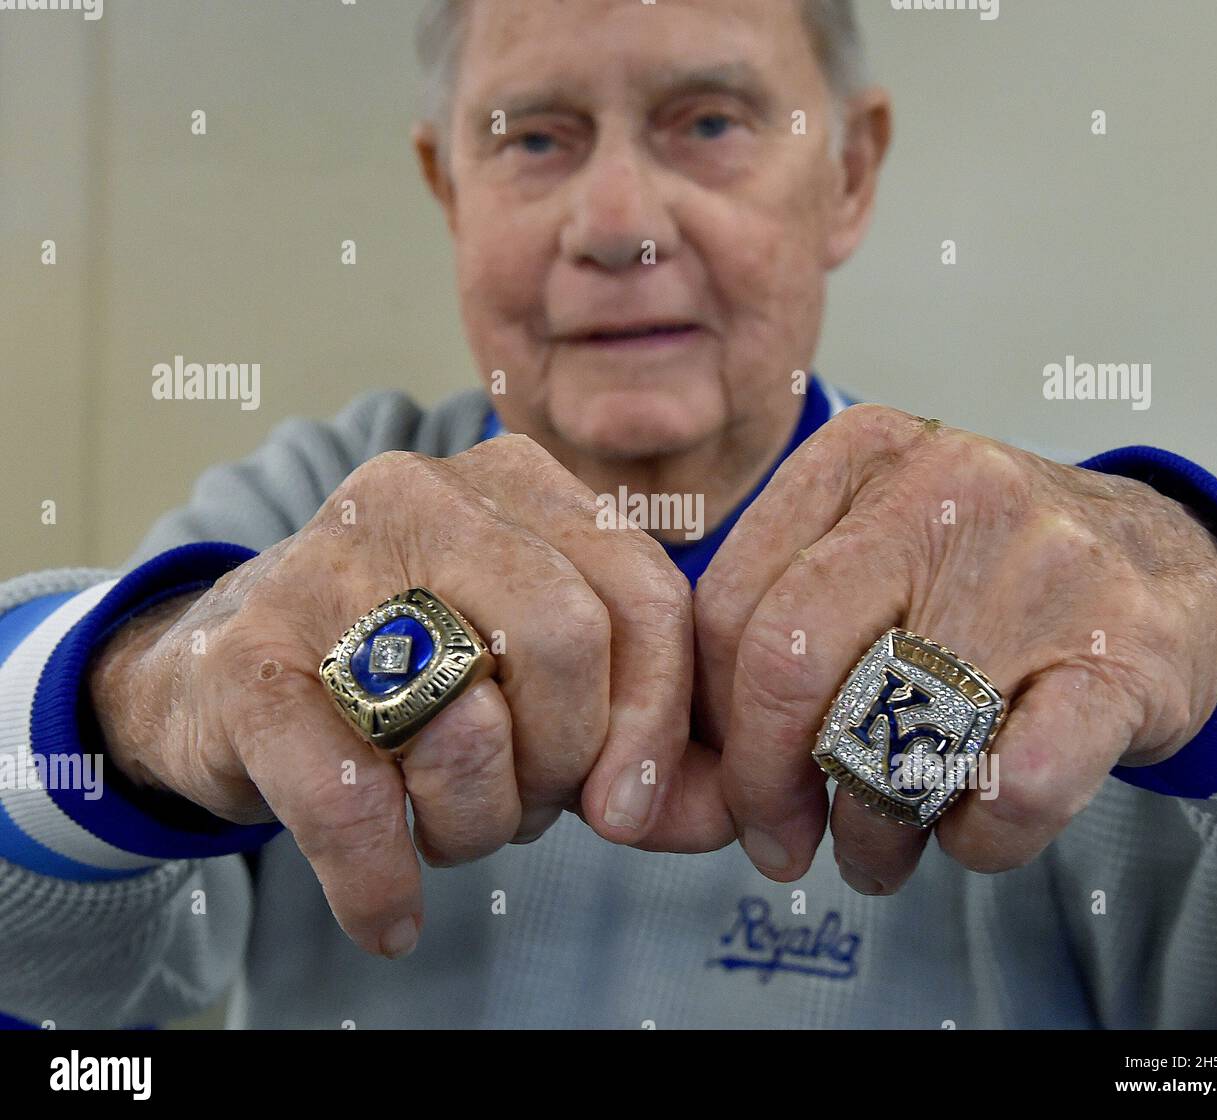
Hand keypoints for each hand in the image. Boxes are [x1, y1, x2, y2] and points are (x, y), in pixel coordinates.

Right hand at [89, 436, 730, 958]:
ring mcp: (326, 564)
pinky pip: (348, 798)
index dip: (656, 716)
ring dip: (475, 823)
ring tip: (447, 826)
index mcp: (518, 483)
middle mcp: (424, 494)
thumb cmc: (416, 679)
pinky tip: (391, 915)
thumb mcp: (546, 691)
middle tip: (525, 806)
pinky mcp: (248, 657)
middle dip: (565, 762)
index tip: (629, 807)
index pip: (644, 591)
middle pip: (567, 639)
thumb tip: (731, 816)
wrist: (228, 680)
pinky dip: (381, 881)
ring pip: (466, 718)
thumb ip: (646, 742)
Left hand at [694, 405, 1216, 893]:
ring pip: (896, 741)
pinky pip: (1013, 786)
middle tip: (779, 844)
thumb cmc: (983, 571)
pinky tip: (972, 832)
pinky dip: (977, 840)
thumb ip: (778, 616)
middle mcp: (946, 491)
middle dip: (764, 785)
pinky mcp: (1124, 654)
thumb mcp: (873, 543)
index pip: (728, 608)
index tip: (734, 786)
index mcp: (861, 456)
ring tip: (879, 848)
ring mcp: (1042, 568)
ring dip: (873, 833)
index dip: (714, 724)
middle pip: (788, 661)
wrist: (1165, 562)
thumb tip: (696, 759)